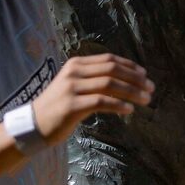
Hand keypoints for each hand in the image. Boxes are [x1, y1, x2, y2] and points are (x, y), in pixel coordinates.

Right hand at [29, 53, 153, 139]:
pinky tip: (129, 110)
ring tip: (146, 100)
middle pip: (112, 69)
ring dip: (132, 92)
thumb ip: (94, 81)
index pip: (109, 59)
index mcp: (76, 64)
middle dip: (135, 78)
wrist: (33, 125)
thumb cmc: (57, 108)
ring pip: (110, 84)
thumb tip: (124, 82)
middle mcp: (74, 73)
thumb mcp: (74, 86)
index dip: (130, 66)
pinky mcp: (72, 106)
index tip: (145, 74)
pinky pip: (102, 101)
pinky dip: (119, 105)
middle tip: (151, 88)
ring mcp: (72, 88)